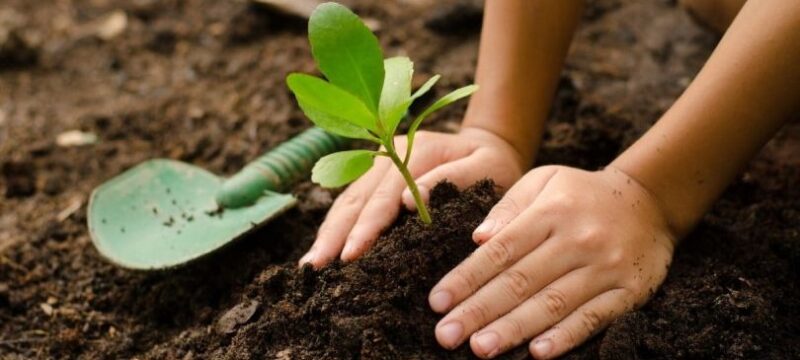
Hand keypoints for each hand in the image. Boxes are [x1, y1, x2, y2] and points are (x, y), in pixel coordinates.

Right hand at [299, 127, 526, 267]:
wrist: (490, 146)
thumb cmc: (494, 164)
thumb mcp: (487, 168)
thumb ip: (452, 179)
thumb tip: (409, 201)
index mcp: (416, 150)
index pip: (384, 195)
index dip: (366, 226)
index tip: (351, 254)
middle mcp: (388, 154)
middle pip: (355, 198)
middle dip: (334, 235)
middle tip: (316, 267)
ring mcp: (378, 164)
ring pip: (346, 201)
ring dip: (328, 233)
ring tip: (310, 265)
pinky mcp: (374, 177)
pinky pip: (350, 203)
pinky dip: (335, 227)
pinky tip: (322, 250)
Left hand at [429, 165, 676, 358]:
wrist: (650, 201)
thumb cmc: (582, 194)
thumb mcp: (544, 180)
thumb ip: (509, 206)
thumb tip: (477, 238)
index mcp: (551, 212)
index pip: (501, 250)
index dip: (466, 278)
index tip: (437, 301)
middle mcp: (577, 240)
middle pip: (520, 281)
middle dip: (479, 310)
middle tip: (446, 335)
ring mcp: (605, 268)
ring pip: (552, 304)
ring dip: (514, 329)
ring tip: (480, 348)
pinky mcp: (629, 291)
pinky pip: (593, 318)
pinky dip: (566, 337)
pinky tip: (538, 353)